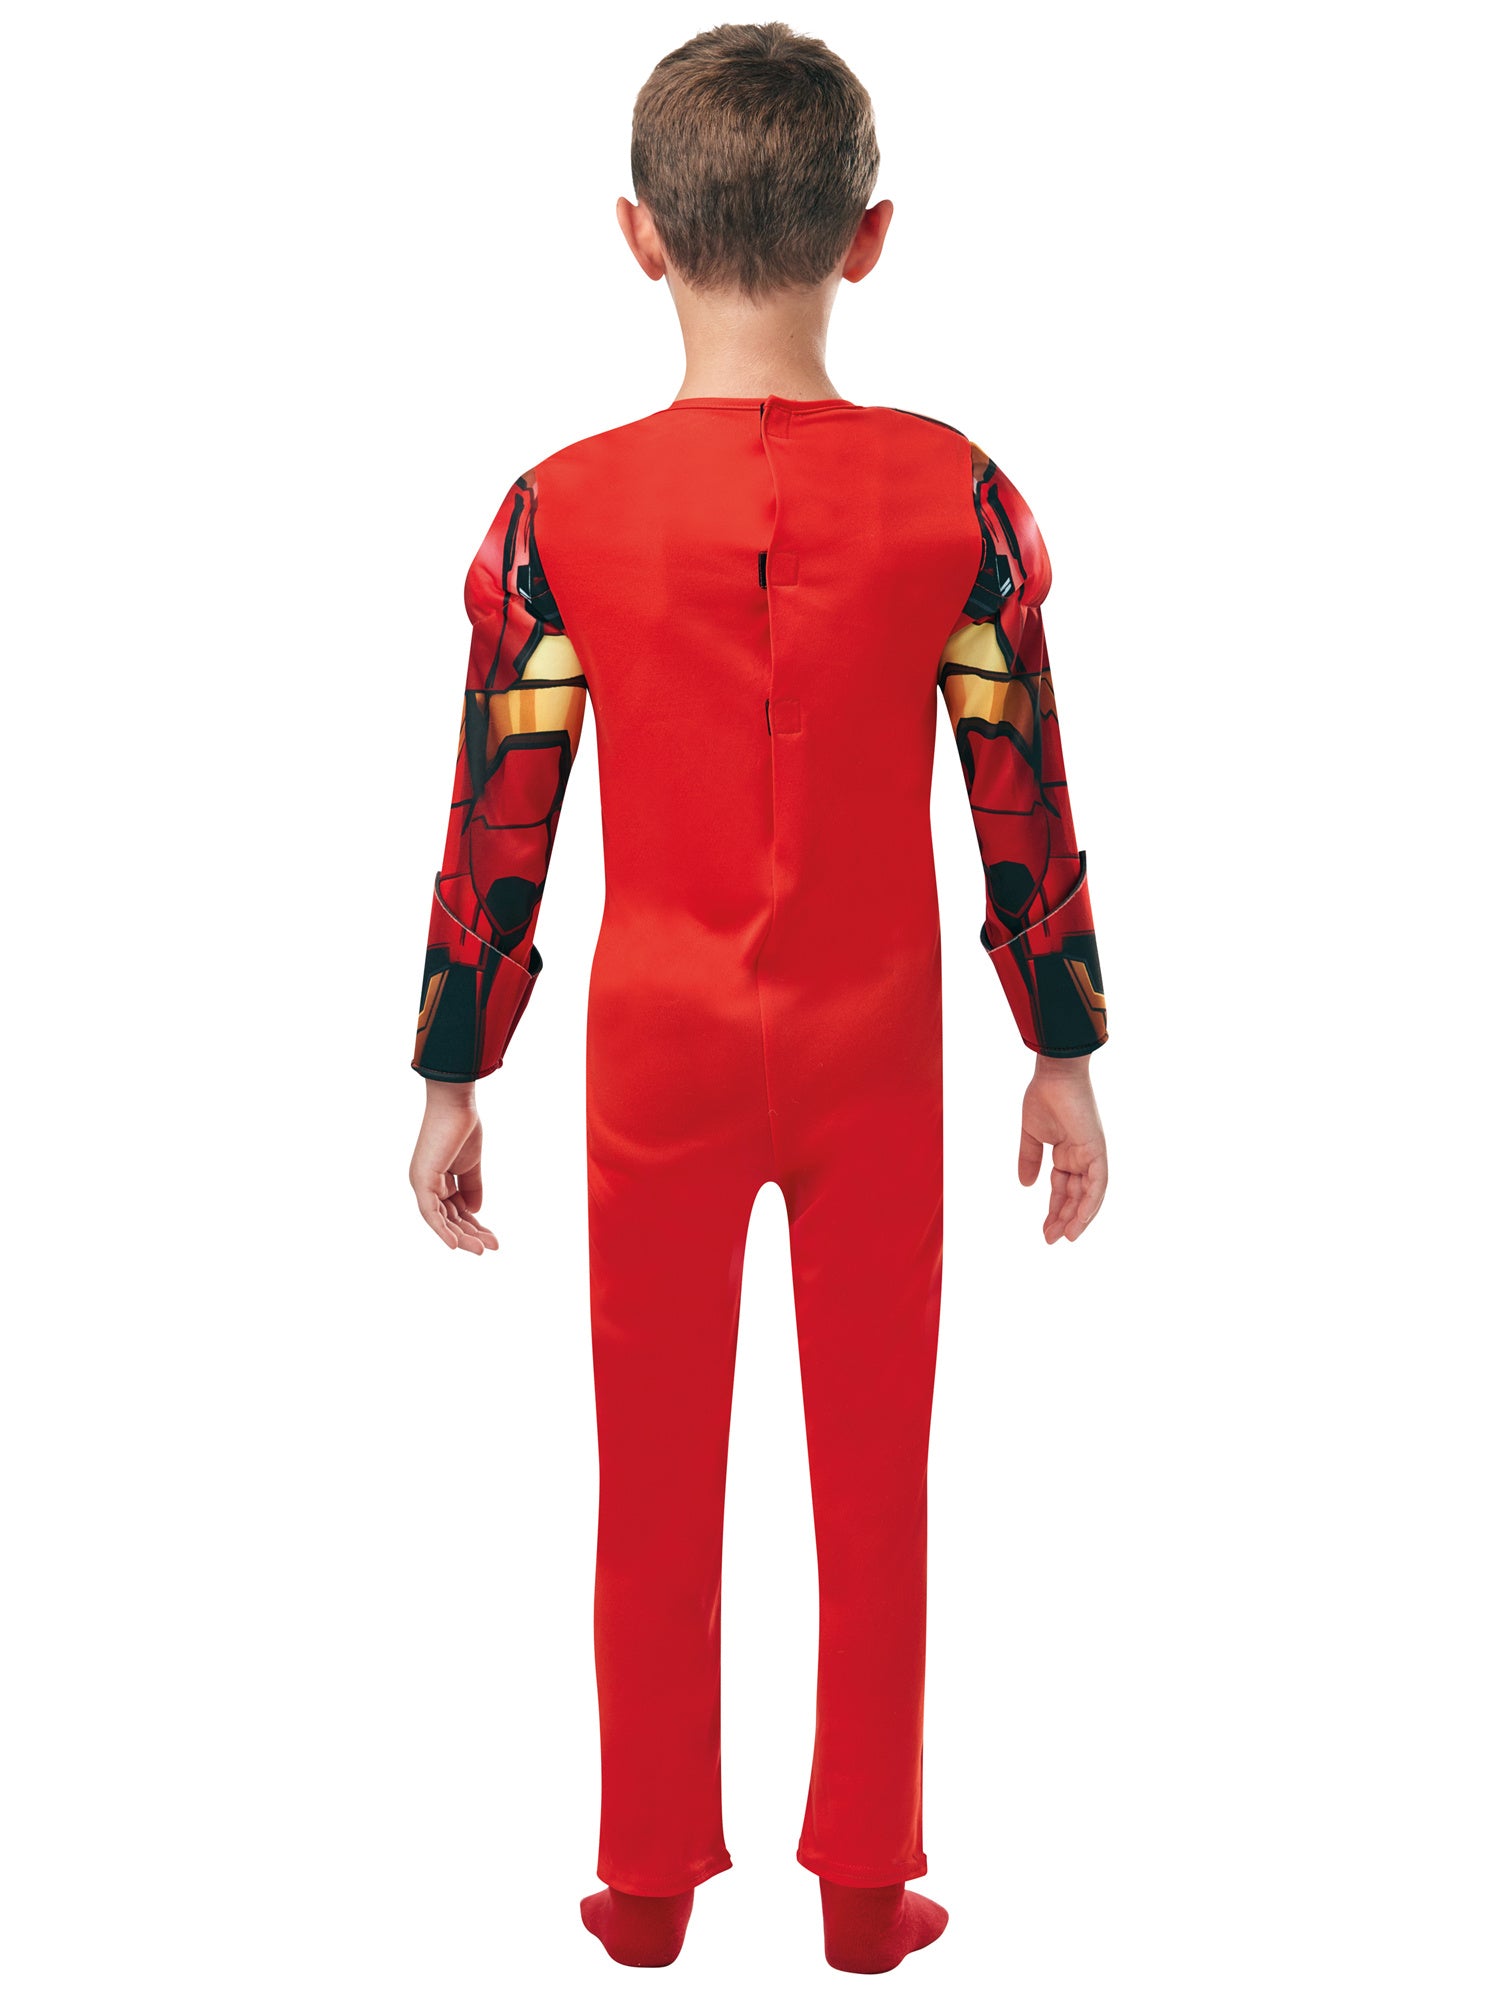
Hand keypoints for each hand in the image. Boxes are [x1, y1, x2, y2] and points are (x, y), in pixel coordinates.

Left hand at [409, 1080, 500, 1253]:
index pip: (455, 1210)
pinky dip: (442, 1230)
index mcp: (436, 1178)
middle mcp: (425, 1183)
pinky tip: (456, 1245)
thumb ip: (472, 1187)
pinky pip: (430, 1213)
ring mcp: (422, 1183)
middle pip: (449, 1218)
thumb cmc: (462, 1127)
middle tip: (492, 1247)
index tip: (492, 1237)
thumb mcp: (470, 1164)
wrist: (456, 1104)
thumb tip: (475, 1212)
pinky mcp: (422, 1181)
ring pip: (441, 1220)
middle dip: (471, 1234)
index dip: (473, 1225)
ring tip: (483, 1250)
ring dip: (462, 1236)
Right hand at [1018, 1054, 1107, 1243]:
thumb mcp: (1032, 1135)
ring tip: (1065, 1237)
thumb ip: (1030, 1159)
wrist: (1053, 1075)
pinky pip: (1098, 1183)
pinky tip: (1079, 1221)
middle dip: (1064, 1219)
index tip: (1044, 1230)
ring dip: (1078, 1218)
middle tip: (1050, 1239)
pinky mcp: (1097, 1150)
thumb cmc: (1044, 1097)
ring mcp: (1092, 1154)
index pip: (1064, 1189)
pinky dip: (1090, 1203)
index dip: (1055, 1210)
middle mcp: (1083, 1157)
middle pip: (1076, 1196)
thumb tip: (1025, 1185)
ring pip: (1089, 1195)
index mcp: (1069, 1153)